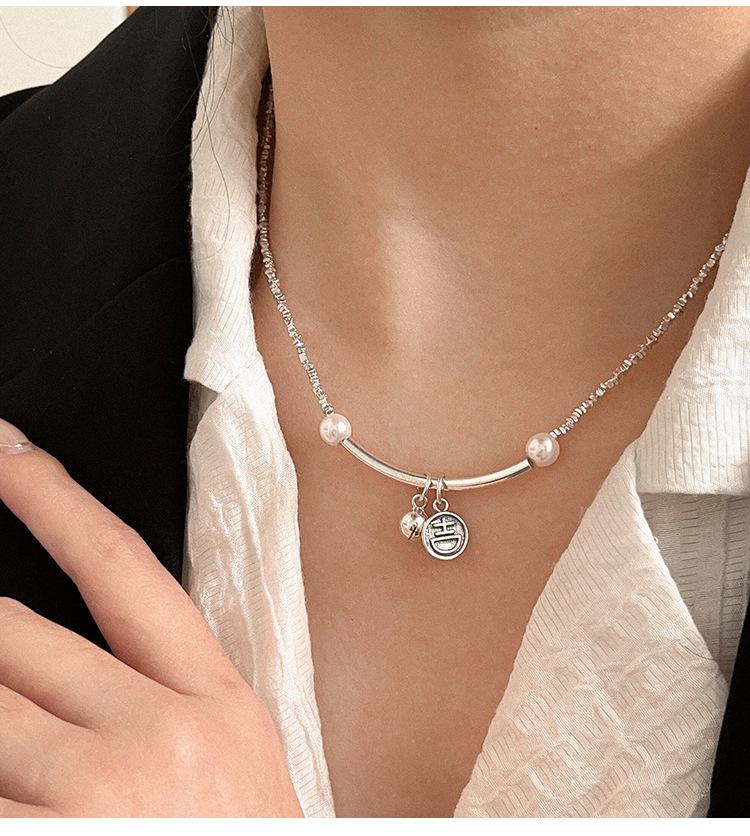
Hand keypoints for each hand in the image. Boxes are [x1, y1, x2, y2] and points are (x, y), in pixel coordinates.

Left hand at [0, 419, 302, 816]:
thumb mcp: (228, 757)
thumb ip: (153, 688)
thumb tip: (55, 645)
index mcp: (214, 700)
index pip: (120, 564)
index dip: (52, 496)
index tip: (4, 450)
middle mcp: (154, 739)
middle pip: (15, 634)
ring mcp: (95, 803)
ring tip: (29, 741)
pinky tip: (21, 778)